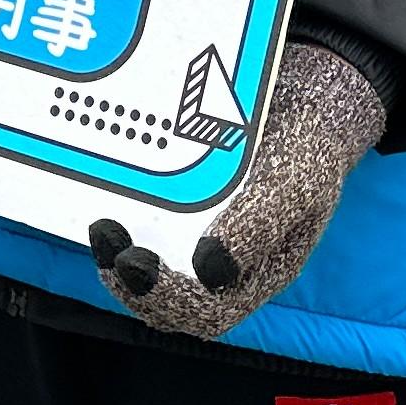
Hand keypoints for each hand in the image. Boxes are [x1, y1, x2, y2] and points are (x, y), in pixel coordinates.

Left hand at [84, 40, 385, 340]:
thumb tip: (210, 272)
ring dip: (117, 253)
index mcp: (258, 270)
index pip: (208, 312)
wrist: (300, 91)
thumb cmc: (305, 142)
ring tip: (101, 225)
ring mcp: (196, 232)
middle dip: (129, 280)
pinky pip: (143, 222)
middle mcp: (222, 261)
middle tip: (106, 238)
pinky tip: (105, 191)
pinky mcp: (177, 200)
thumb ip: (260, 225)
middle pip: (168, 299)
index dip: (167, 301)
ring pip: (149, 265)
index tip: (136, 267)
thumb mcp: (294, 180)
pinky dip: (122, 213)